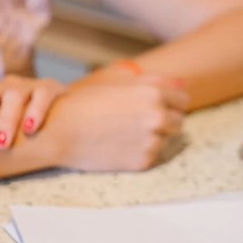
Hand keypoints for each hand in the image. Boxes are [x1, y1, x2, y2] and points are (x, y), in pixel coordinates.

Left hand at [0, 76, 66, 147]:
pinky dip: (36, 111)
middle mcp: (4, 86)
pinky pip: (42, 97)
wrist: (60, 109)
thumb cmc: (18, 121)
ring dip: (7, 119)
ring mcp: (27, 87)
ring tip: (2, 143)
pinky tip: (30, 128)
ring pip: (14, 96)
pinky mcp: (50, 89)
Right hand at [46, 75, 189, 171]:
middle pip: (178, 122)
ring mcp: (151, 140)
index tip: (158, 106)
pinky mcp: (143, 161)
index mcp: (153, 93)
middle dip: (164, 121)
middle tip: (138, 121)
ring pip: (166, 140)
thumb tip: (183, 84)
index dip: (170, 103)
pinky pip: (153, 155)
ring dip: (153, 137)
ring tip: (125, 132)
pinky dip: (141, 152)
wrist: (59, 130)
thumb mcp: (120, 82)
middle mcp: (157, 116)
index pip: (183, 100)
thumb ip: (156, 81)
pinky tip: (120, 145)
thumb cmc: (86, 101)